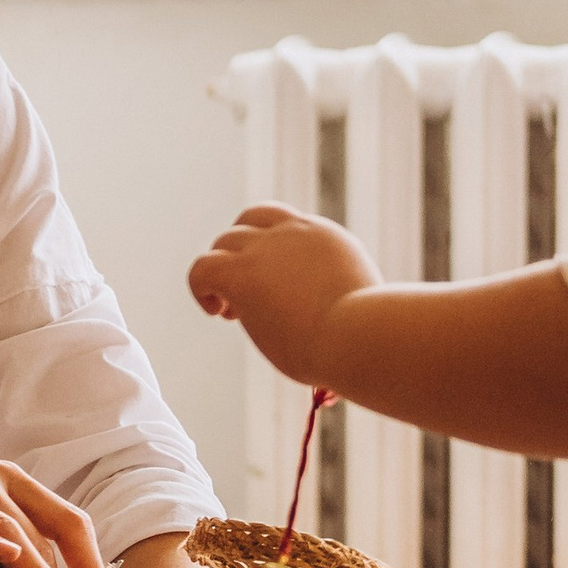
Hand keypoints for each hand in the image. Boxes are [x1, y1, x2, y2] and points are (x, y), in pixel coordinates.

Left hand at [189, 203, 378, 380]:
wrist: (362, 336)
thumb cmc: (366, 340)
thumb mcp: (357, 312)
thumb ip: (337, 310)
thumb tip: (327, 346)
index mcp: (327, 239)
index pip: (288, 225)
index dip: (271, 250)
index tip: (275, 286)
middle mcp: (296, 232)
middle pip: (251, 222)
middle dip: (242, 254)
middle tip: (247, 298)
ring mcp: (267, 248)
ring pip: (224, 241)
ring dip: (222, 273)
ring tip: (232, 312)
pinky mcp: (242, 272)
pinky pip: (202, 268)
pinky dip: (201, 287)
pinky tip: (216, 311)